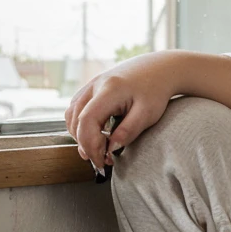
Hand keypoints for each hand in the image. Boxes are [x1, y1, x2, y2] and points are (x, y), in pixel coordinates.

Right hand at [65, 53, 175, 174]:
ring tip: (100, 152)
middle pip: (75, 120)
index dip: (90, 145)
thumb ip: (128, 131)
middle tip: (103, 162)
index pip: (87, 121)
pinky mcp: (89, 90)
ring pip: (71, 116)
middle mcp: (93, 86)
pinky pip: (76, 111)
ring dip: (81, 136)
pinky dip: (81, 127)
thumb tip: (110, 148)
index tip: (102, 162)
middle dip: (85, 145)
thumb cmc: (155, 91)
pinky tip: (95, 138)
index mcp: (108, 90)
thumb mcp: (148, 113)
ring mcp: (89, 86)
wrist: (159, 69)